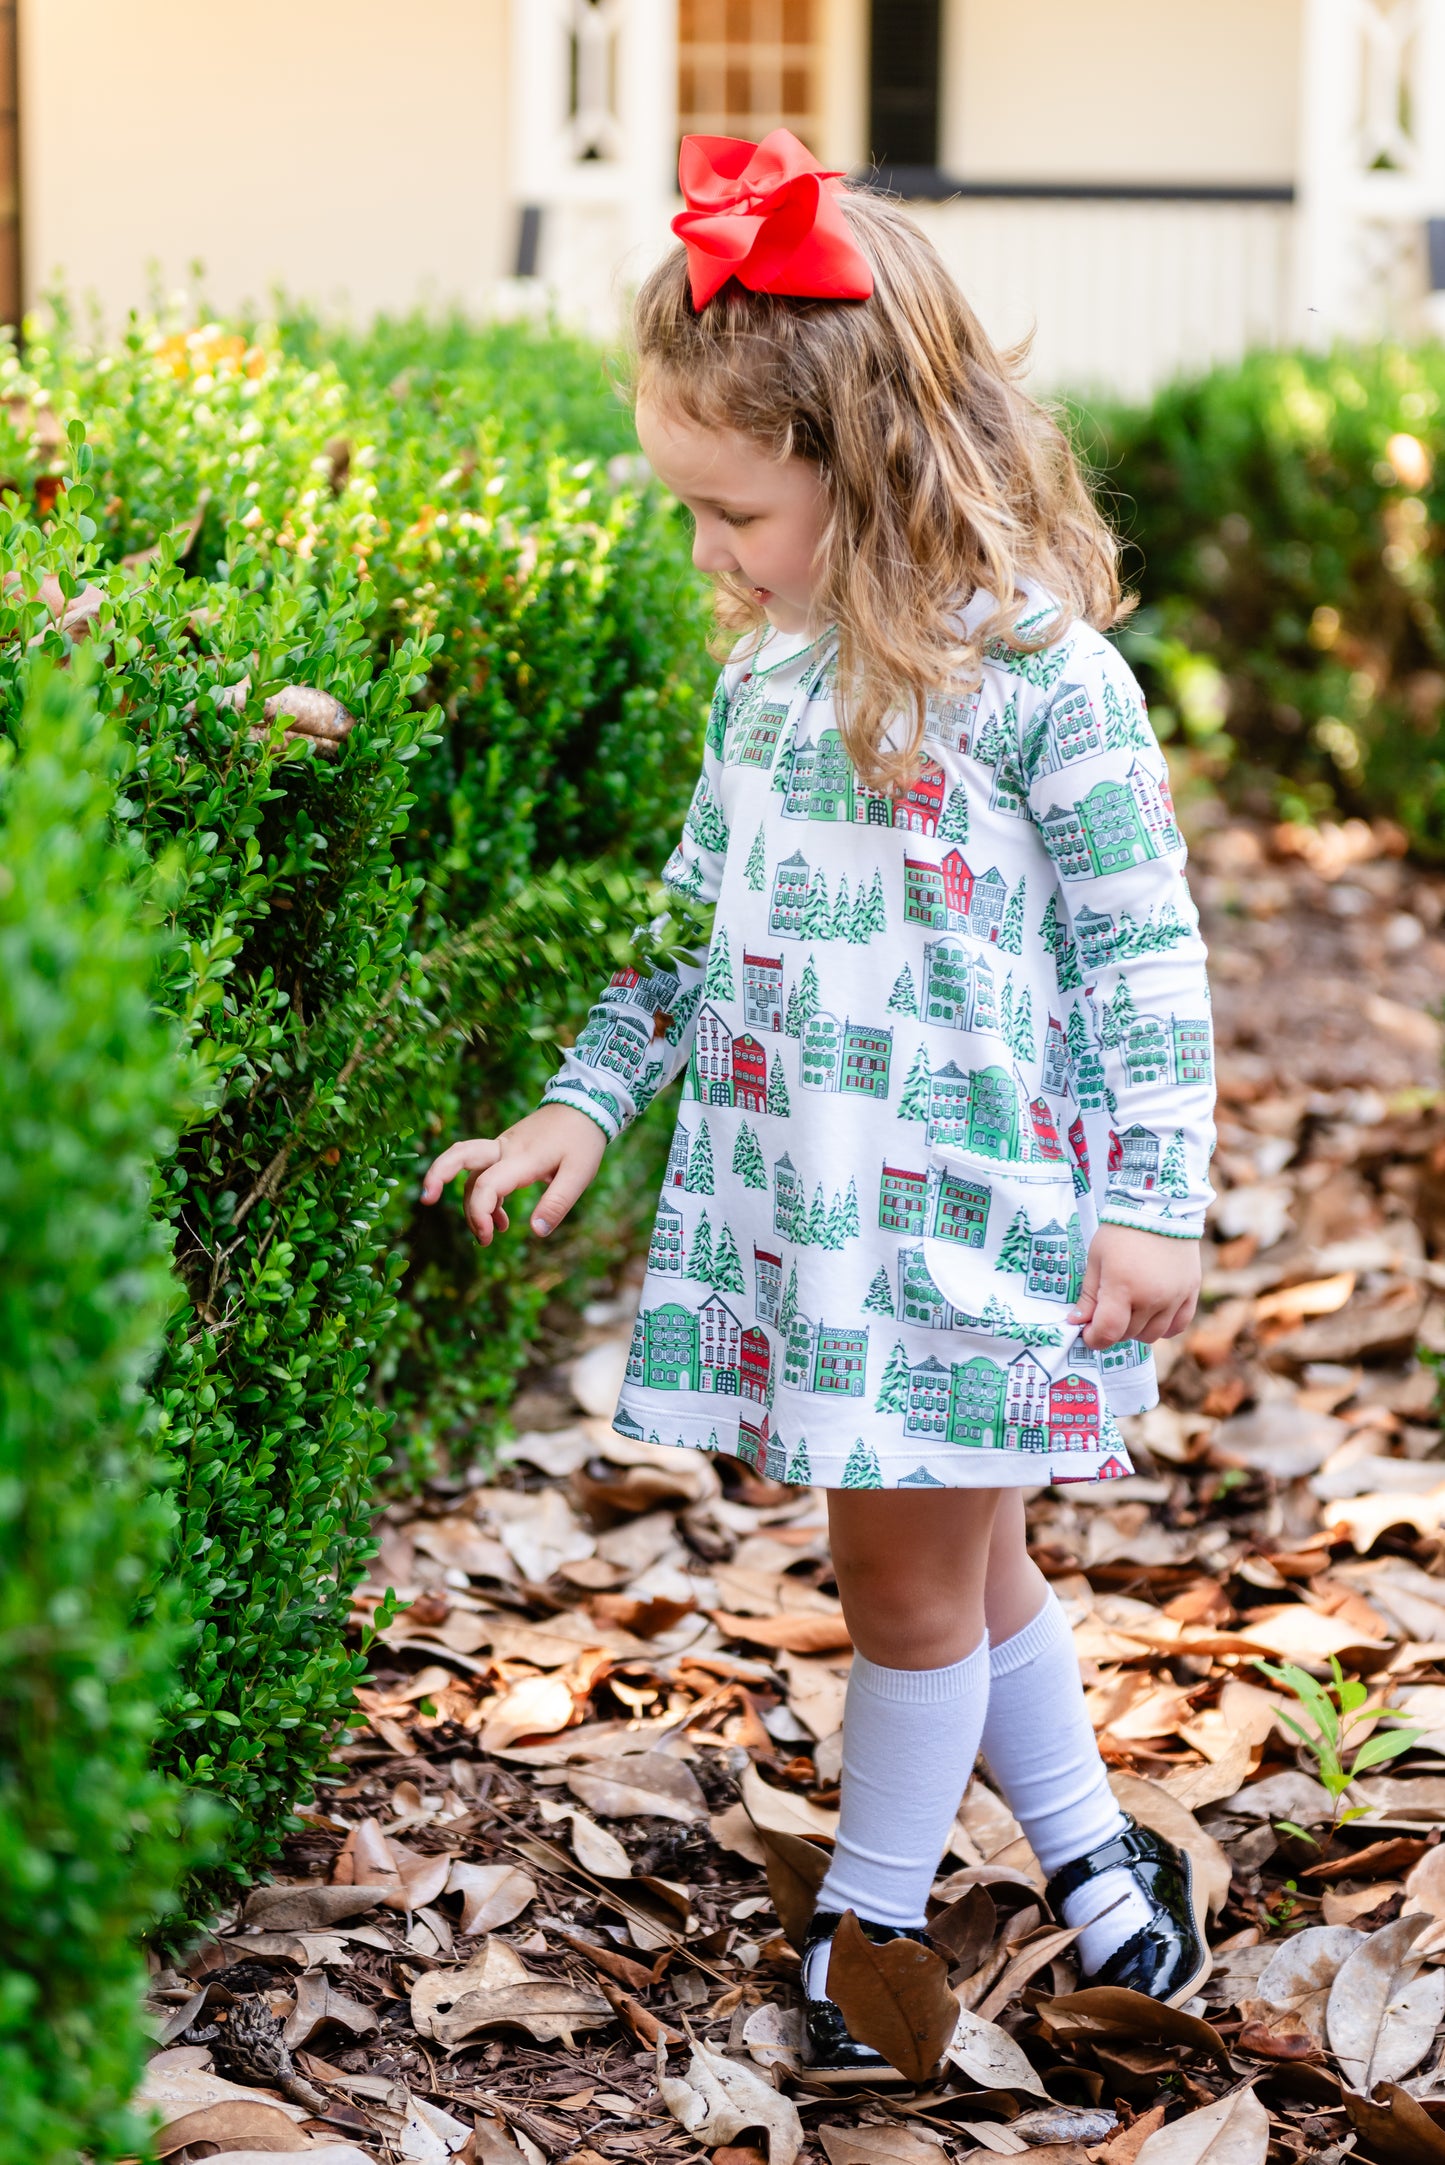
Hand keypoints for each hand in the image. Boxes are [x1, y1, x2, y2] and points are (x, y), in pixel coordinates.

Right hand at [420, 1104, 606, 1245]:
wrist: (585, 1105)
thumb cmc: (583, 1140)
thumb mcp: (579, 1174)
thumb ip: (557, 1203)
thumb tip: (536, 1232)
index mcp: (522, 1157)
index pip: (487, 1184)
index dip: (479, 1213)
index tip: (487, 1238)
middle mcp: (506, 1148)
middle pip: (460, 1155)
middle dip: (438, 1175)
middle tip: (426, 1200)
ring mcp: (503, 1146)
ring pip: (471, 1170)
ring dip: (471, 1202)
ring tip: (486, 1236)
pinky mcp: (506, 1148)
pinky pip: (484, 1171)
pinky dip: (485, 1196)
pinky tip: (499, 1220)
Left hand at [1069, 1223, 1200, 1349]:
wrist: (1160, 1206)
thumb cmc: (1121, 1230)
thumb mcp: (1096, 1259)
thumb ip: (1088, 1295)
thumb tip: (1077, 1322)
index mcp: (1123, 1288)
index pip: (1108, 1332)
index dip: (1094, 1338)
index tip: (1087, 1332)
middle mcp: (1152, 1297)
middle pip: (1129, 1335)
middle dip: (1112, 1330)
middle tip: (1105, 1314)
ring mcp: (1174, 1297)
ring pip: (1153, 1335)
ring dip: (1137, 1329)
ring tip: (1129, 1311)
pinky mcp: (1191, 1292)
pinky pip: (1178, 1326)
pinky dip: (1164, 1326)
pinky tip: (1152, 1313)